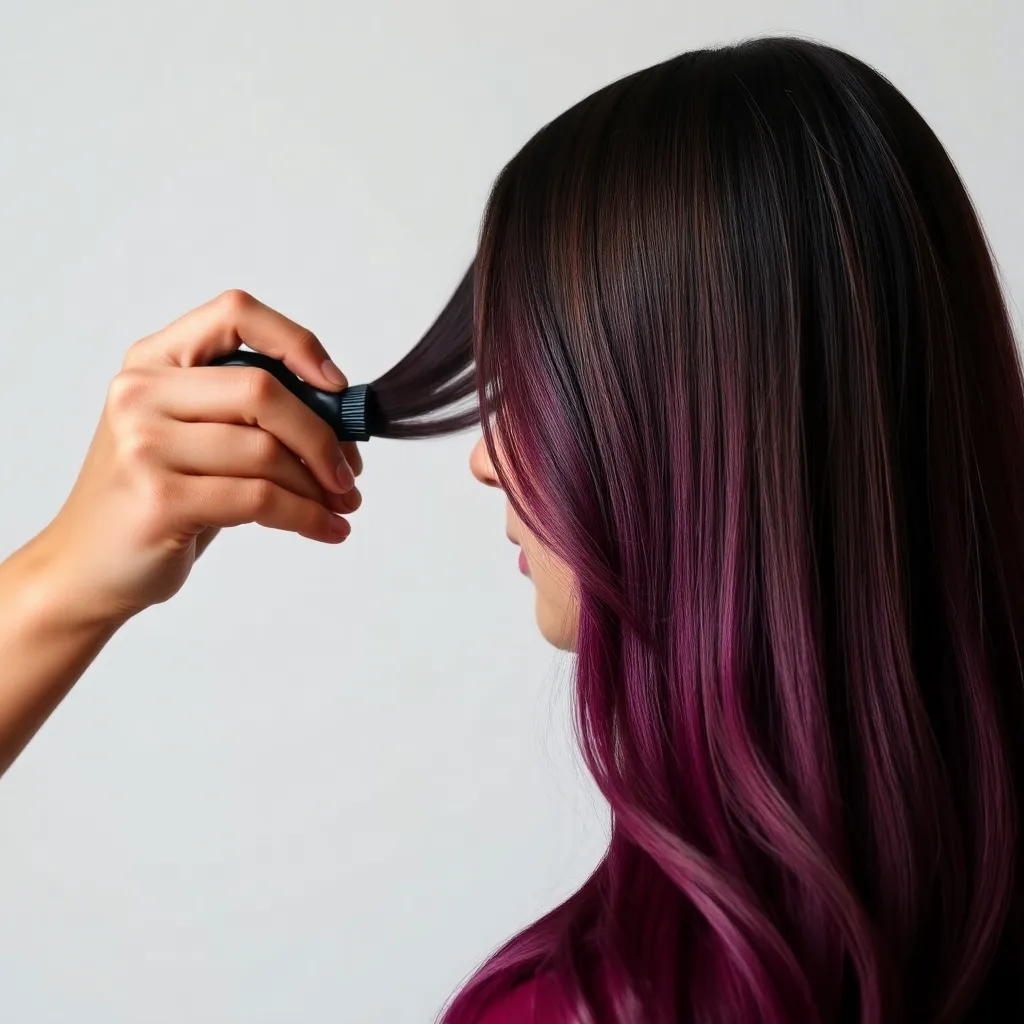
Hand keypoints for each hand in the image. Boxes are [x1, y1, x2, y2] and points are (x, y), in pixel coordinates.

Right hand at [28, 289, 362, 625]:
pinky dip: (308, 516)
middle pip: (263, 392)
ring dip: (318, 486)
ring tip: (338, 506)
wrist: (87, 567)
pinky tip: (327, 528)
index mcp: (154, 360)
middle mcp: (141, 392)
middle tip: (348, 473)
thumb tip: (342, 416)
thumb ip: (249, 411)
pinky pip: (261, 499)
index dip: (297, 342)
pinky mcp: (160, 498)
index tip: (335, 386)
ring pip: (267, 452)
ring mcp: (145, 445)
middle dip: (323, 437)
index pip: (235, 313)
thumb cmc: (159, 497)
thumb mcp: (194, 436)